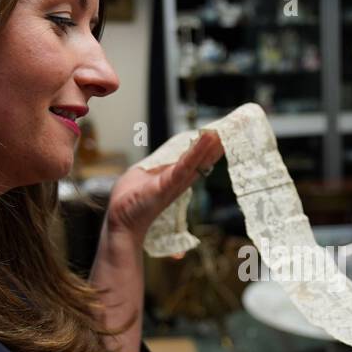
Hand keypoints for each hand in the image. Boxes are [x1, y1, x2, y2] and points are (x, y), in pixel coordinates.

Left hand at [104, 130, 223, 244]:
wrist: (122, 222)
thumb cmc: (130, 203)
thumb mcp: (143, 176)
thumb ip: (152, 169)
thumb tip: (154, 165)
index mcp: (173, 177)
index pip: (193, 159)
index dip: (205, 147)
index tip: (216, 133)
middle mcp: (179, 180)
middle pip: (201, 160)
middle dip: (214, 146)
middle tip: (229, 129)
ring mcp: (175, 182)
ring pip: (196, 161)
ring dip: (210, 146)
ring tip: (221, 131)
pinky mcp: (168, 184)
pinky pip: (185, 166)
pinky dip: (197, 151)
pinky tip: (207, 138)